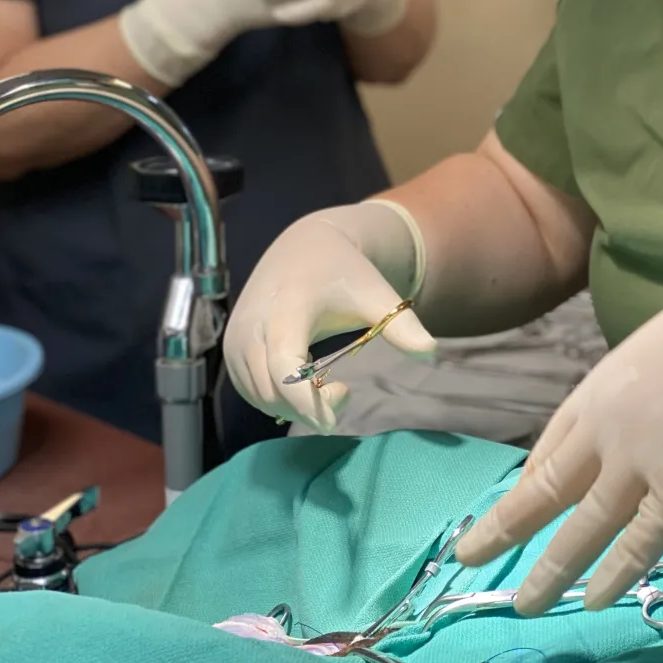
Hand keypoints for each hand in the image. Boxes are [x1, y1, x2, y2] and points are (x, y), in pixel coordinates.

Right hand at [223, 201, 435, 429]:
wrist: (305, 245)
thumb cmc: (345, 273)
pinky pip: (247, 388)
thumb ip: (402, 324)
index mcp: (286, 312)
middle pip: (270, 391)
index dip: (306, 403)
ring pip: (257, 395)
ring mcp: (236, 337)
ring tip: (325, 384)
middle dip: (307, 408)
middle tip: (343, 394)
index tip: (336, 418)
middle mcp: (252, 326)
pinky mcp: (231, 346)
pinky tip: (303, 382)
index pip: (284, 371)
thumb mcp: (376, 294)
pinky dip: (274, 397)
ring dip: (290, 405)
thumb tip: (431, 353)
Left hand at [455, 272, 662, 614]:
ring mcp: (641, 452)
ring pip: (583, 523)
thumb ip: (645, 394)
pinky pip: (643, 537)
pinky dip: (617, 573)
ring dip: (551, 569)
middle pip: (545, 486)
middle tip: (467, 558)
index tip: (511, 510)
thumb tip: (654, 420)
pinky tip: (596, 602)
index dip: (527, 485)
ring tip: (525, 605)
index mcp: (601, 387)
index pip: (551, 447)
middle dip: (504, 527)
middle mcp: (607, 422)